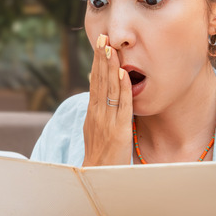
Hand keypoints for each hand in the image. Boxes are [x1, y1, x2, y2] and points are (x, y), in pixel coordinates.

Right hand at [83, 34, 132, 166]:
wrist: (96, 179)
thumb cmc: (99, 157)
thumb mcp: (95, 131)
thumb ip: (98, 113)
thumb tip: (99, 94)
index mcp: (92, 113)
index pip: (95, 82)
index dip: (97, 63)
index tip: (100, 44)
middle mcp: (97, 114)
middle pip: (99, 81)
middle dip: (101, 58)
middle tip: (102, 36)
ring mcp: (107, 122)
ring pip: (109, 89)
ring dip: (110, 67)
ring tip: (111, 48)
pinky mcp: (119, 131)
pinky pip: (122, 106)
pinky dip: (122, 89)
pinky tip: (123, 74)